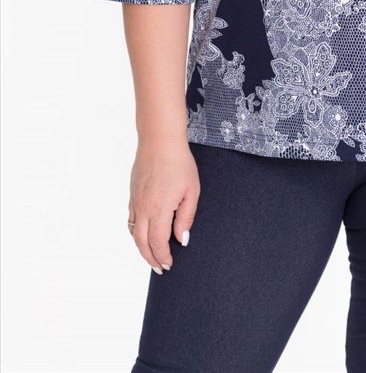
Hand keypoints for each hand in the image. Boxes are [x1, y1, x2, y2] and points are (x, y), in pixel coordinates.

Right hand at [128, 139, 199, 272]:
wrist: (159, 141)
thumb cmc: (179, 163)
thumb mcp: (191, 191)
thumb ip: (186, 217)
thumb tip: (182, 239)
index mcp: (159, 209)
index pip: (157, 242)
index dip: (162, 256)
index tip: (169, 265)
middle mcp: (143, 208)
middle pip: (141, 242)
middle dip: (150, 258)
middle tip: (160, 268)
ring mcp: (135, 201)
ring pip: (133, 232)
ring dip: (141, 247)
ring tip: (151, 255)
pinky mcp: (132, 194)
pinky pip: (130, 219)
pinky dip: (135, 232)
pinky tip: (143, 234)